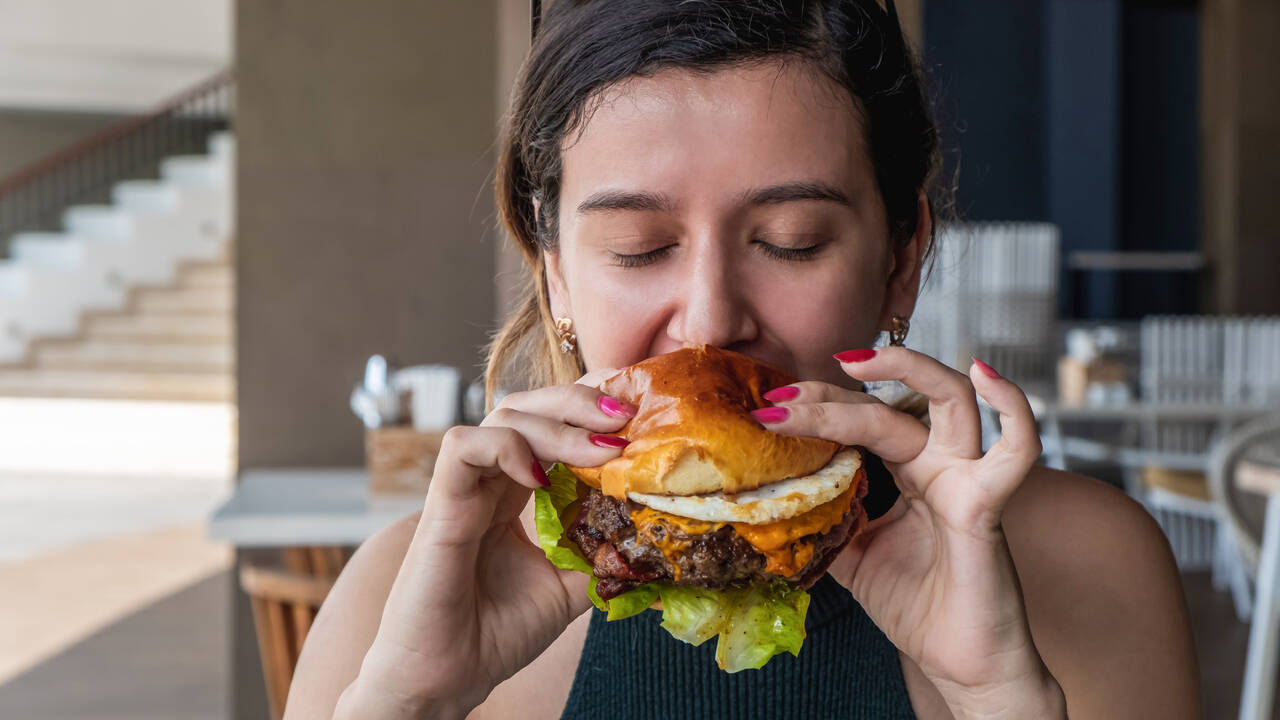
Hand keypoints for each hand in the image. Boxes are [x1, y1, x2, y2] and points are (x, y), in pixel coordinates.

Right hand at [338, 370, 631, 719]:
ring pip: (502, 417)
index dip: (590, 416)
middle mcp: (489, 482)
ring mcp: (463, 490)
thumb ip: (601, 555)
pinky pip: (462, 447)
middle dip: (579, 402)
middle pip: (529, 407)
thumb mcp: (568, 587)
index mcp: (515, 493)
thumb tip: (653, 537)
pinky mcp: (441, 507)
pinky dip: (505, 447)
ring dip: (558, 423)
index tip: (637, 421)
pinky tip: (541, 478)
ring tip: (602, 448)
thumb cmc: (496, 634)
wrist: (448, 680)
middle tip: (625, 416)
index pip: (550, 428)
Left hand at [756, 347, 1065, 718]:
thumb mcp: (853, 557)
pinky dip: (1012, 405)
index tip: (771, 407)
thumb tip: (778, 497)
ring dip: (904, 369)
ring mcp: (967, 480)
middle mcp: (942, 465)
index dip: (821, 407)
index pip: (866, 418)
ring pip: (949, 400)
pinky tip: (985, 374)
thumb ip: (827, 519)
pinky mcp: (986, 507)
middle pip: (894, 402)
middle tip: (784, 397)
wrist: (960, 667)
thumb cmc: (919, 609)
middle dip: (835, 394)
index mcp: (912, 473)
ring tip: (851, 362)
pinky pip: (1016, 451)